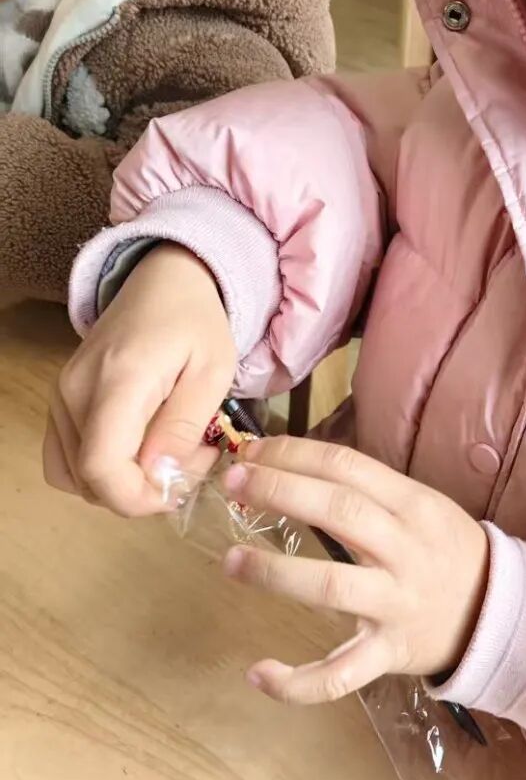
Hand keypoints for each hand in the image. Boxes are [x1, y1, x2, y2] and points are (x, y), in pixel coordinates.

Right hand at [44, 245, 236, 515]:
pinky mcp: (60, 402)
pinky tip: (141, 452)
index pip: (101, 468)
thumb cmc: (195, 322)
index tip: (183, 486)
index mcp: (117, 381)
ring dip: (123, 485)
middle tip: (190, 461)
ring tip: (169, 455)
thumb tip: (159, 479)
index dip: (139, 498)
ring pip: (76, 478)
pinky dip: (101, 472)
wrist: (163, 281)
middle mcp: (74, 393)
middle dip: (143, 492)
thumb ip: (183, 427)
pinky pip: (67, 461)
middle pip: (90, 480)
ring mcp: (60, 398)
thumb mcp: (213, 371)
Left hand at [220, 436, 490, 704]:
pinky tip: (259, 673)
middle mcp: (405, 550)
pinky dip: (297, 682)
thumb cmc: (444, 550)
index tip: (252, 452)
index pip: (347, 467)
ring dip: (274, 572)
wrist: (495, 612)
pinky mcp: (388, 653)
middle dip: (280, 491)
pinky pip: (340, 674)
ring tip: (231, 561)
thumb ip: (365, 490)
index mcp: (413, 505)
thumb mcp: (420, 505)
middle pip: (339, 512)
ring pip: (330, 586)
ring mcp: (396, 604)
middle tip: (234, 484)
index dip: (294, 454)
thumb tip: (290, 467)